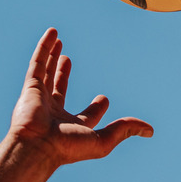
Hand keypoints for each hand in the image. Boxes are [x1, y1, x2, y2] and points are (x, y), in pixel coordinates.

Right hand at [9, 28, 152, 165]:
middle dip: (63, 75)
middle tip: (68, 60)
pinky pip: (37, 63)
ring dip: (52, 56)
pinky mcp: (30, 88)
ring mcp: (40, 99)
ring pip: (46, 72)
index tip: (104, 99)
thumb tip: (150, 130)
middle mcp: (54, 113)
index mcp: (72, 128)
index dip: (97, 107)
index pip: (87, 115)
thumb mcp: (103, 140)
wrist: (37, 147)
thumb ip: (125, 130)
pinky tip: (53, 33)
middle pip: (59, 89)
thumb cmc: (67, 148)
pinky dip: (44, 47)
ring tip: (58, 41)